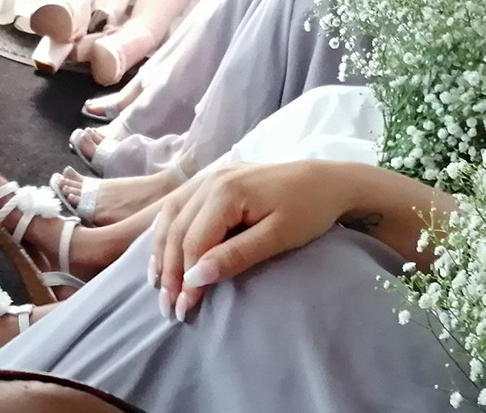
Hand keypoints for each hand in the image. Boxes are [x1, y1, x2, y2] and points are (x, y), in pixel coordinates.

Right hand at [149, 162, 355, 321]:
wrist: (327, 181)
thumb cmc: (308, 210)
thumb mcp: (278, 237)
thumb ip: (236, 255)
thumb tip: (195, 276)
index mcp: (226, 192)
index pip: (193, 242)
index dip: (185, 279)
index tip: (184, 310)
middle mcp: (211, 180)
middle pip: (177, 231)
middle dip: (169, 272)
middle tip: (168, 308)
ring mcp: (211, 176)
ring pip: (171, 216)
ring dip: (161, 251)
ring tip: (157, 285)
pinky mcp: (214, 179)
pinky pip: (179, 205)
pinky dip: (167, 231)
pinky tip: (163, 251)